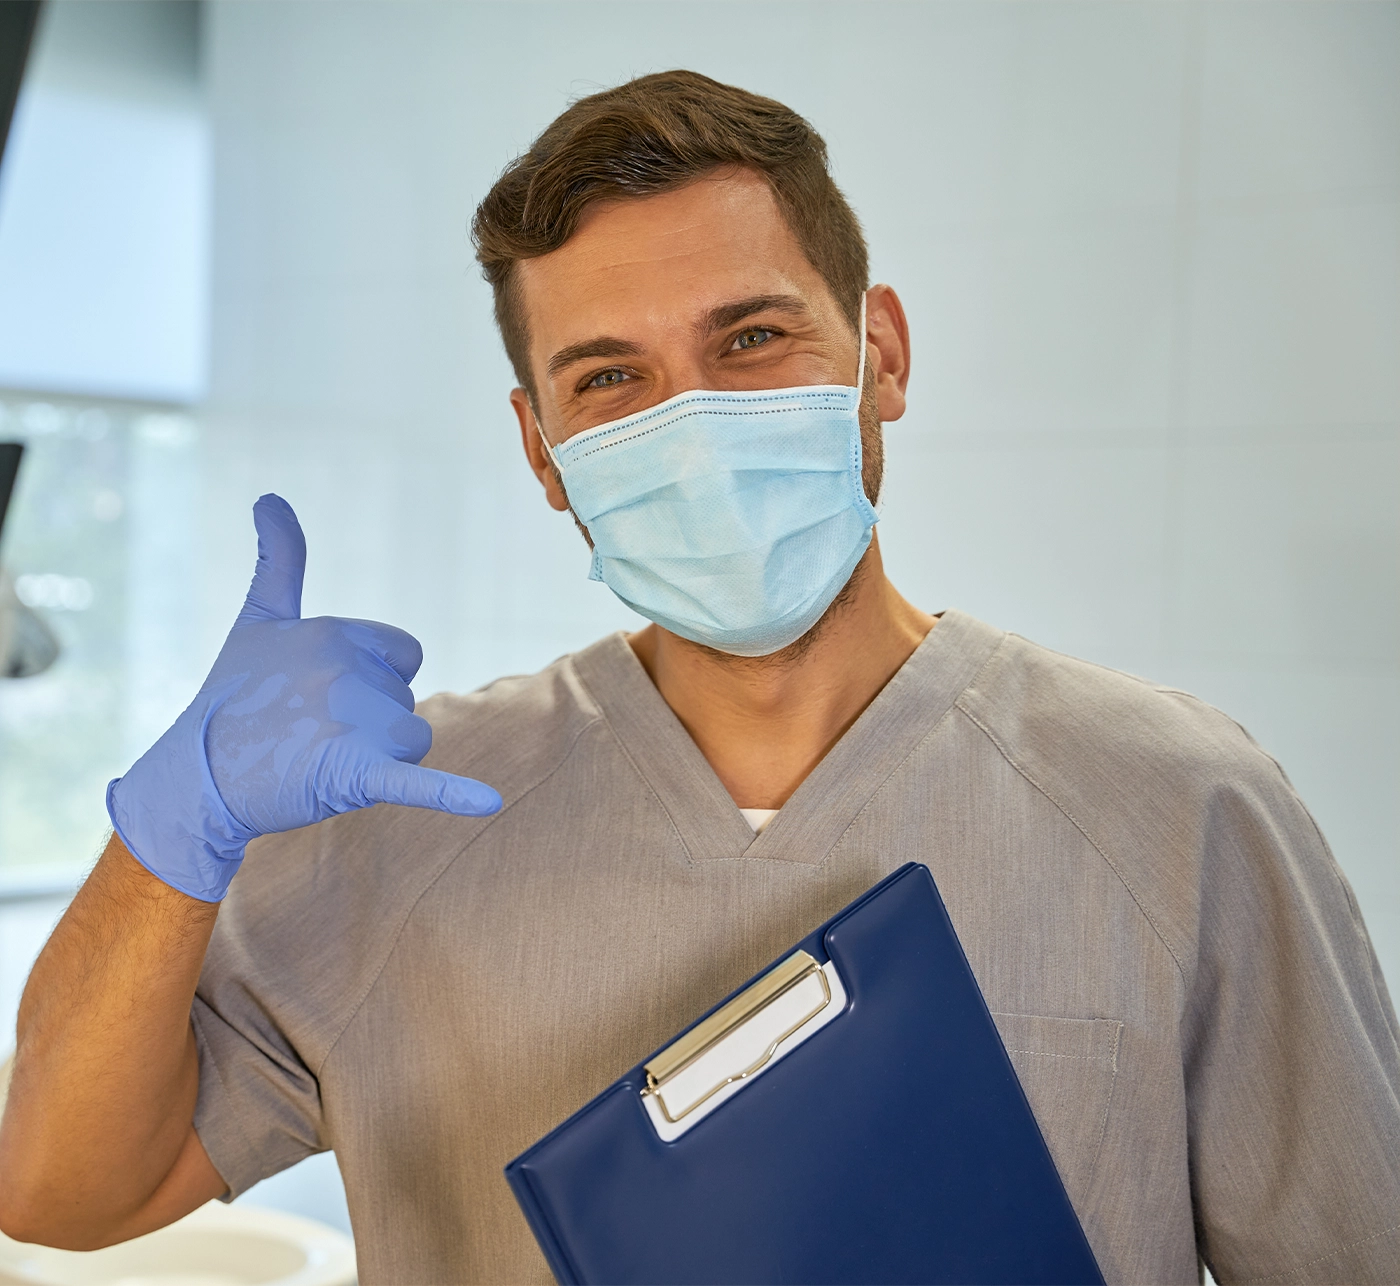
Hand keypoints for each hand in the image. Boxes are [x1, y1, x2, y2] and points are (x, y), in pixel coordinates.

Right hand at [107, 494, 500, 900]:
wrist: (199, 777)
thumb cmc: (233, 697)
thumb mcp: (258, 619)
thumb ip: (280, 559)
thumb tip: (270, 496)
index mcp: (337, 633)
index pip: (404, 657)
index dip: (372, 680)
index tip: (321, 694)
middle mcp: (349, 672)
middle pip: (405, 700)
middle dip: (370, 721)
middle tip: (309, 733)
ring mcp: (354, 724)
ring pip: (414, 738)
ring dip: (380, 756)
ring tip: (320, 760)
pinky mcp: (357, 774)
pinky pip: (419, 781)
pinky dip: (454, 796)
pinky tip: (489, 804)